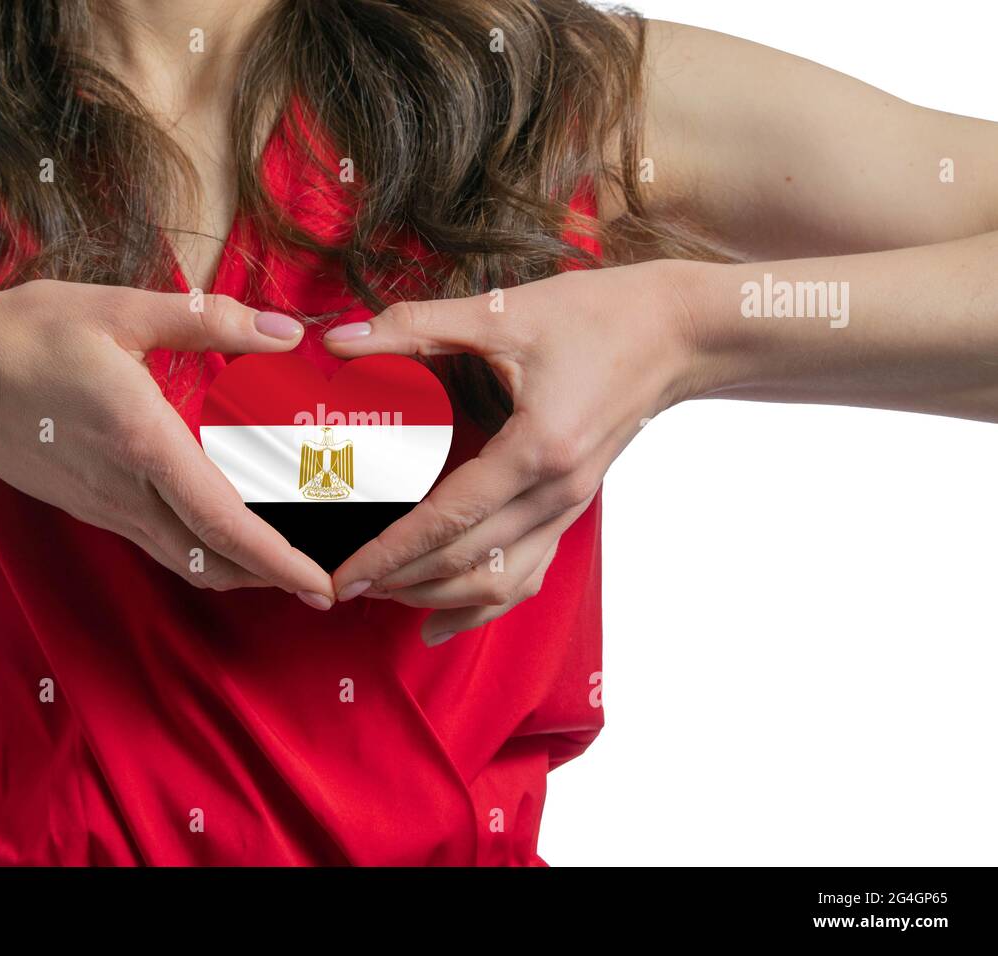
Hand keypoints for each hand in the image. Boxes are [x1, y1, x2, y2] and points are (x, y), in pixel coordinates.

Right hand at [0, 279, 334, 606]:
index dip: (279, 560)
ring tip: (289, 560)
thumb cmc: (24, 336)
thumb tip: (284, 332)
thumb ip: (207, 320)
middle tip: (326, 577)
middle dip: (274, 578)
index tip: (322, 585)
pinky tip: (227, 529)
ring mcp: (105, 507)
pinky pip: (161, 544)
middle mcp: (127, 491)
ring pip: (186, 561)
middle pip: (213, 560)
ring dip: (241, 570)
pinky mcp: (92, 507)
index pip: (223, 522)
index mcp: (143, 443)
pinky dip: (206, 551)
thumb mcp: (117, 310)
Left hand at [323, 260, 704, 641]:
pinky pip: (527, 573)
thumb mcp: (502, 313)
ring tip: (386, 594)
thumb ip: (416, 326)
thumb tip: (341, 338)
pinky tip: (441, 621)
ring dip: (439, 596)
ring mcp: (571, 507)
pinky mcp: (573, 508)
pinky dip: (483, 603)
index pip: (449, 519)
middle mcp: (558, 493)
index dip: (392, 551)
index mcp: (538, 449)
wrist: (679, 332)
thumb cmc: (597, 316)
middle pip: (469, 561)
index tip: (347, 575)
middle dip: (402, 580)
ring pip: (500, 581)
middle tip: (345, 586)